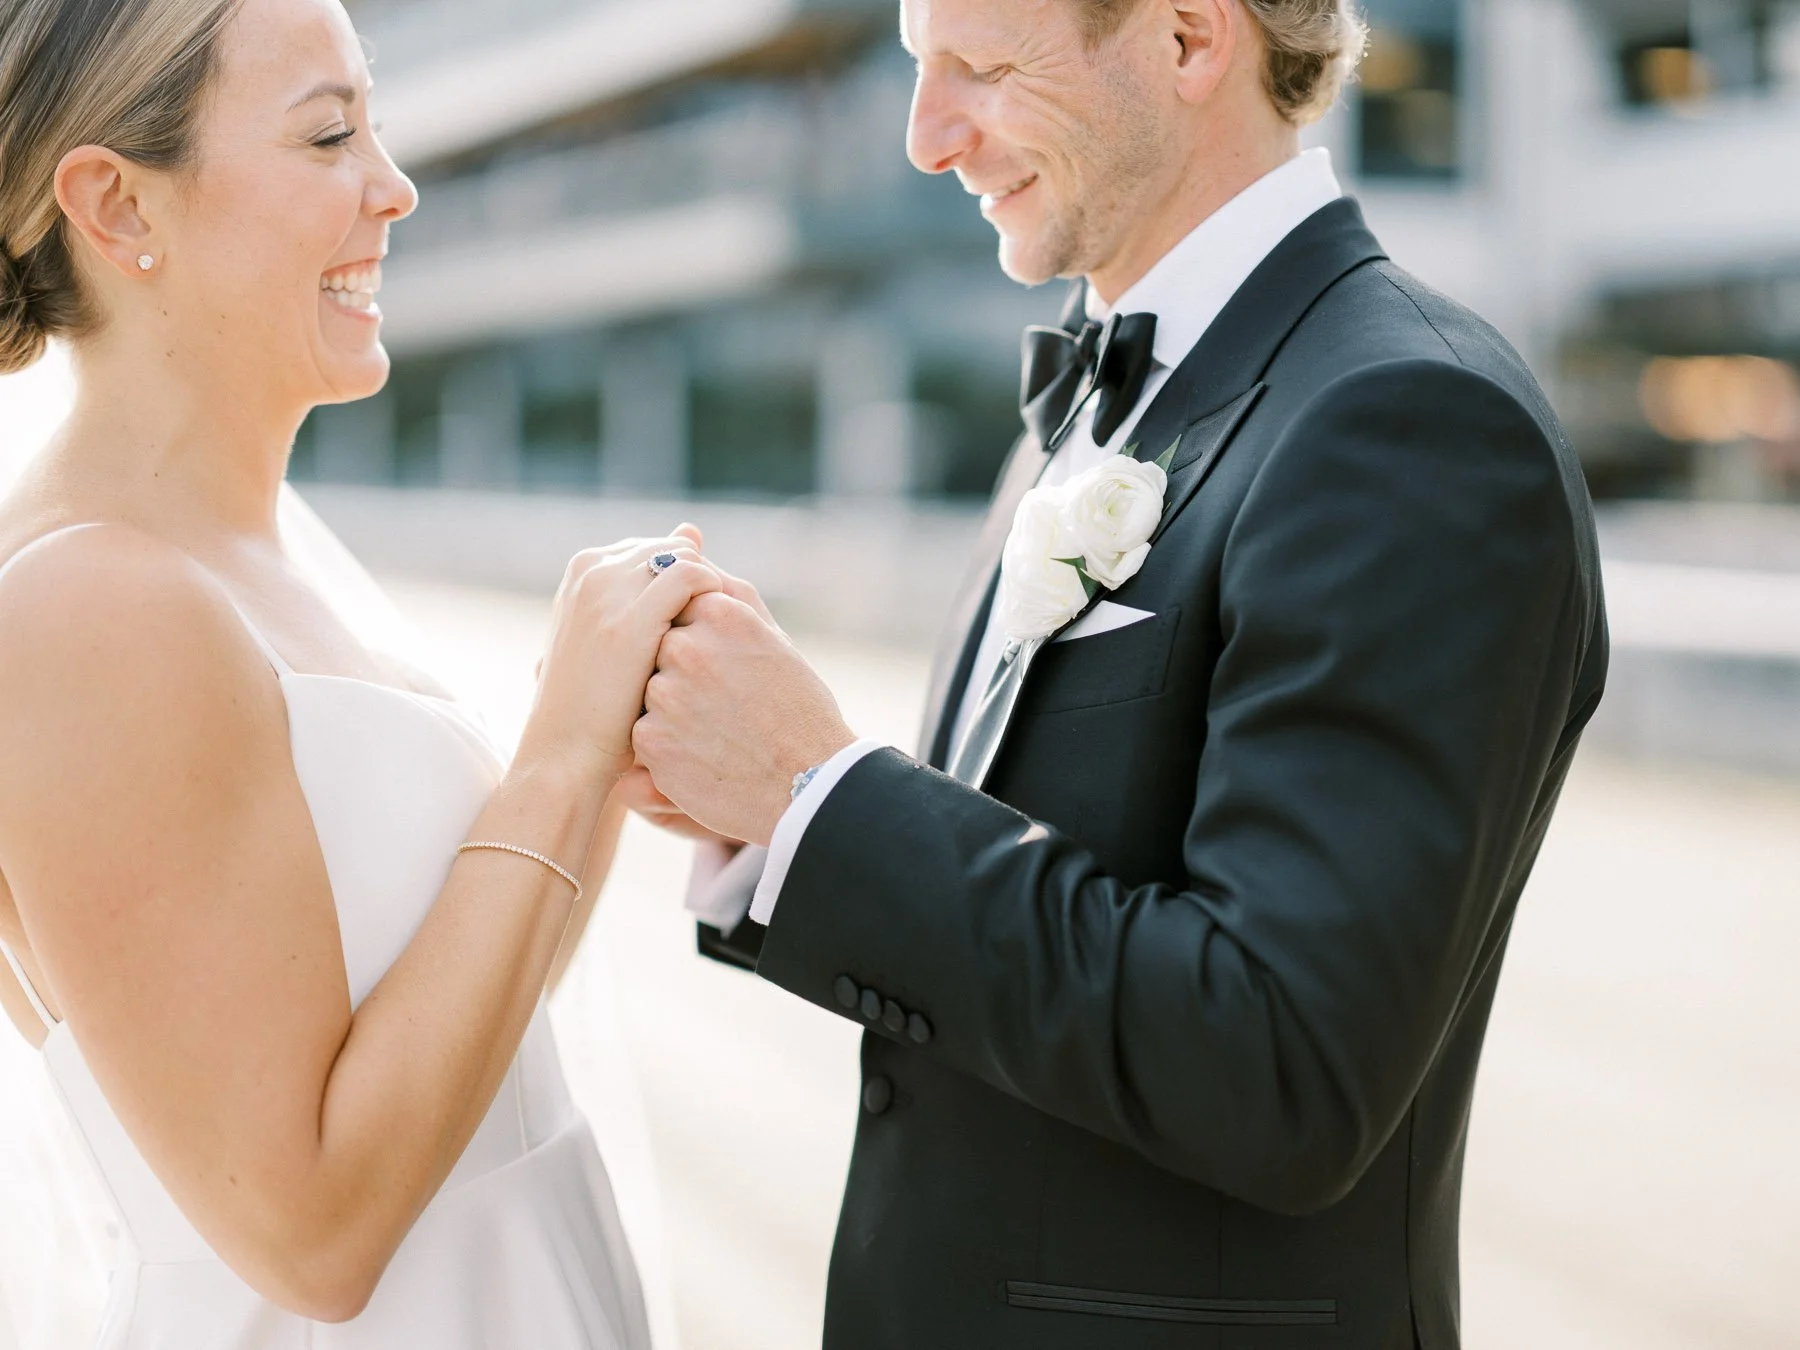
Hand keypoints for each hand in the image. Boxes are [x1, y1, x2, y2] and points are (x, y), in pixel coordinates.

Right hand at [516, 529, 723, 786]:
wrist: (567, 756)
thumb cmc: (599, 705)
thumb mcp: (619, 632)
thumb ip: (650, 583)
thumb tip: (693, 529)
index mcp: (584, 570)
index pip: (656, 548)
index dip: (685, 579)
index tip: (702, 619)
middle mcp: (592, 571)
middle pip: (672, 549)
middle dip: (699, 580)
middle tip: (718, 628)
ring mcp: (607, 591)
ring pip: (685, 558)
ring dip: (709, 588)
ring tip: (722, 634)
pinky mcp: (631, 619)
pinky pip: (692, 578)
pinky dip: (714, 596)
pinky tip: (723, 634)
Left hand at [633, 593, 855, 847]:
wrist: (810, 785)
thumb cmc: (797, 709)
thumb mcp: (772, 638)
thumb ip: (729, 594)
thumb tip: (690, 550)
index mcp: (721, 613)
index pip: (679, 608)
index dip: (698, 641)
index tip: (720, 668)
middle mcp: (689, 647)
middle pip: (657, 649)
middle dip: (680, 675)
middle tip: (720, 705)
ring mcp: (666, 695)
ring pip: (646, 691)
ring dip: (671, 710)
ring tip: (715, 731)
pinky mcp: (651, 740)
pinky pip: (643, 733)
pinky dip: (667, 746)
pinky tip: (704, 755)